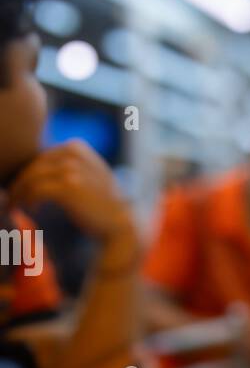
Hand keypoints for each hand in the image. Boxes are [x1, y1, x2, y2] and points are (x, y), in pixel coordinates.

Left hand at [10, 140, 133, 240]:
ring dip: (19, 193)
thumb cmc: (102, 202)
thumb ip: (68, 165)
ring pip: (31, 177)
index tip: (21, 187)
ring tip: (15, 205)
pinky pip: (36, 190)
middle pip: (33, 165)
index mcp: (76, 146)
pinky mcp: (68, 187)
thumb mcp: (88, 174)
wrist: (120, 221)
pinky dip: (29, 200)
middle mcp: (73, 153)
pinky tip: (32, 209)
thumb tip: (37, 168)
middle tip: (12, 197)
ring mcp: (71, 168)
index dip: (28, 172)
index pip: (41, 157)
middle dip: (20, 182)